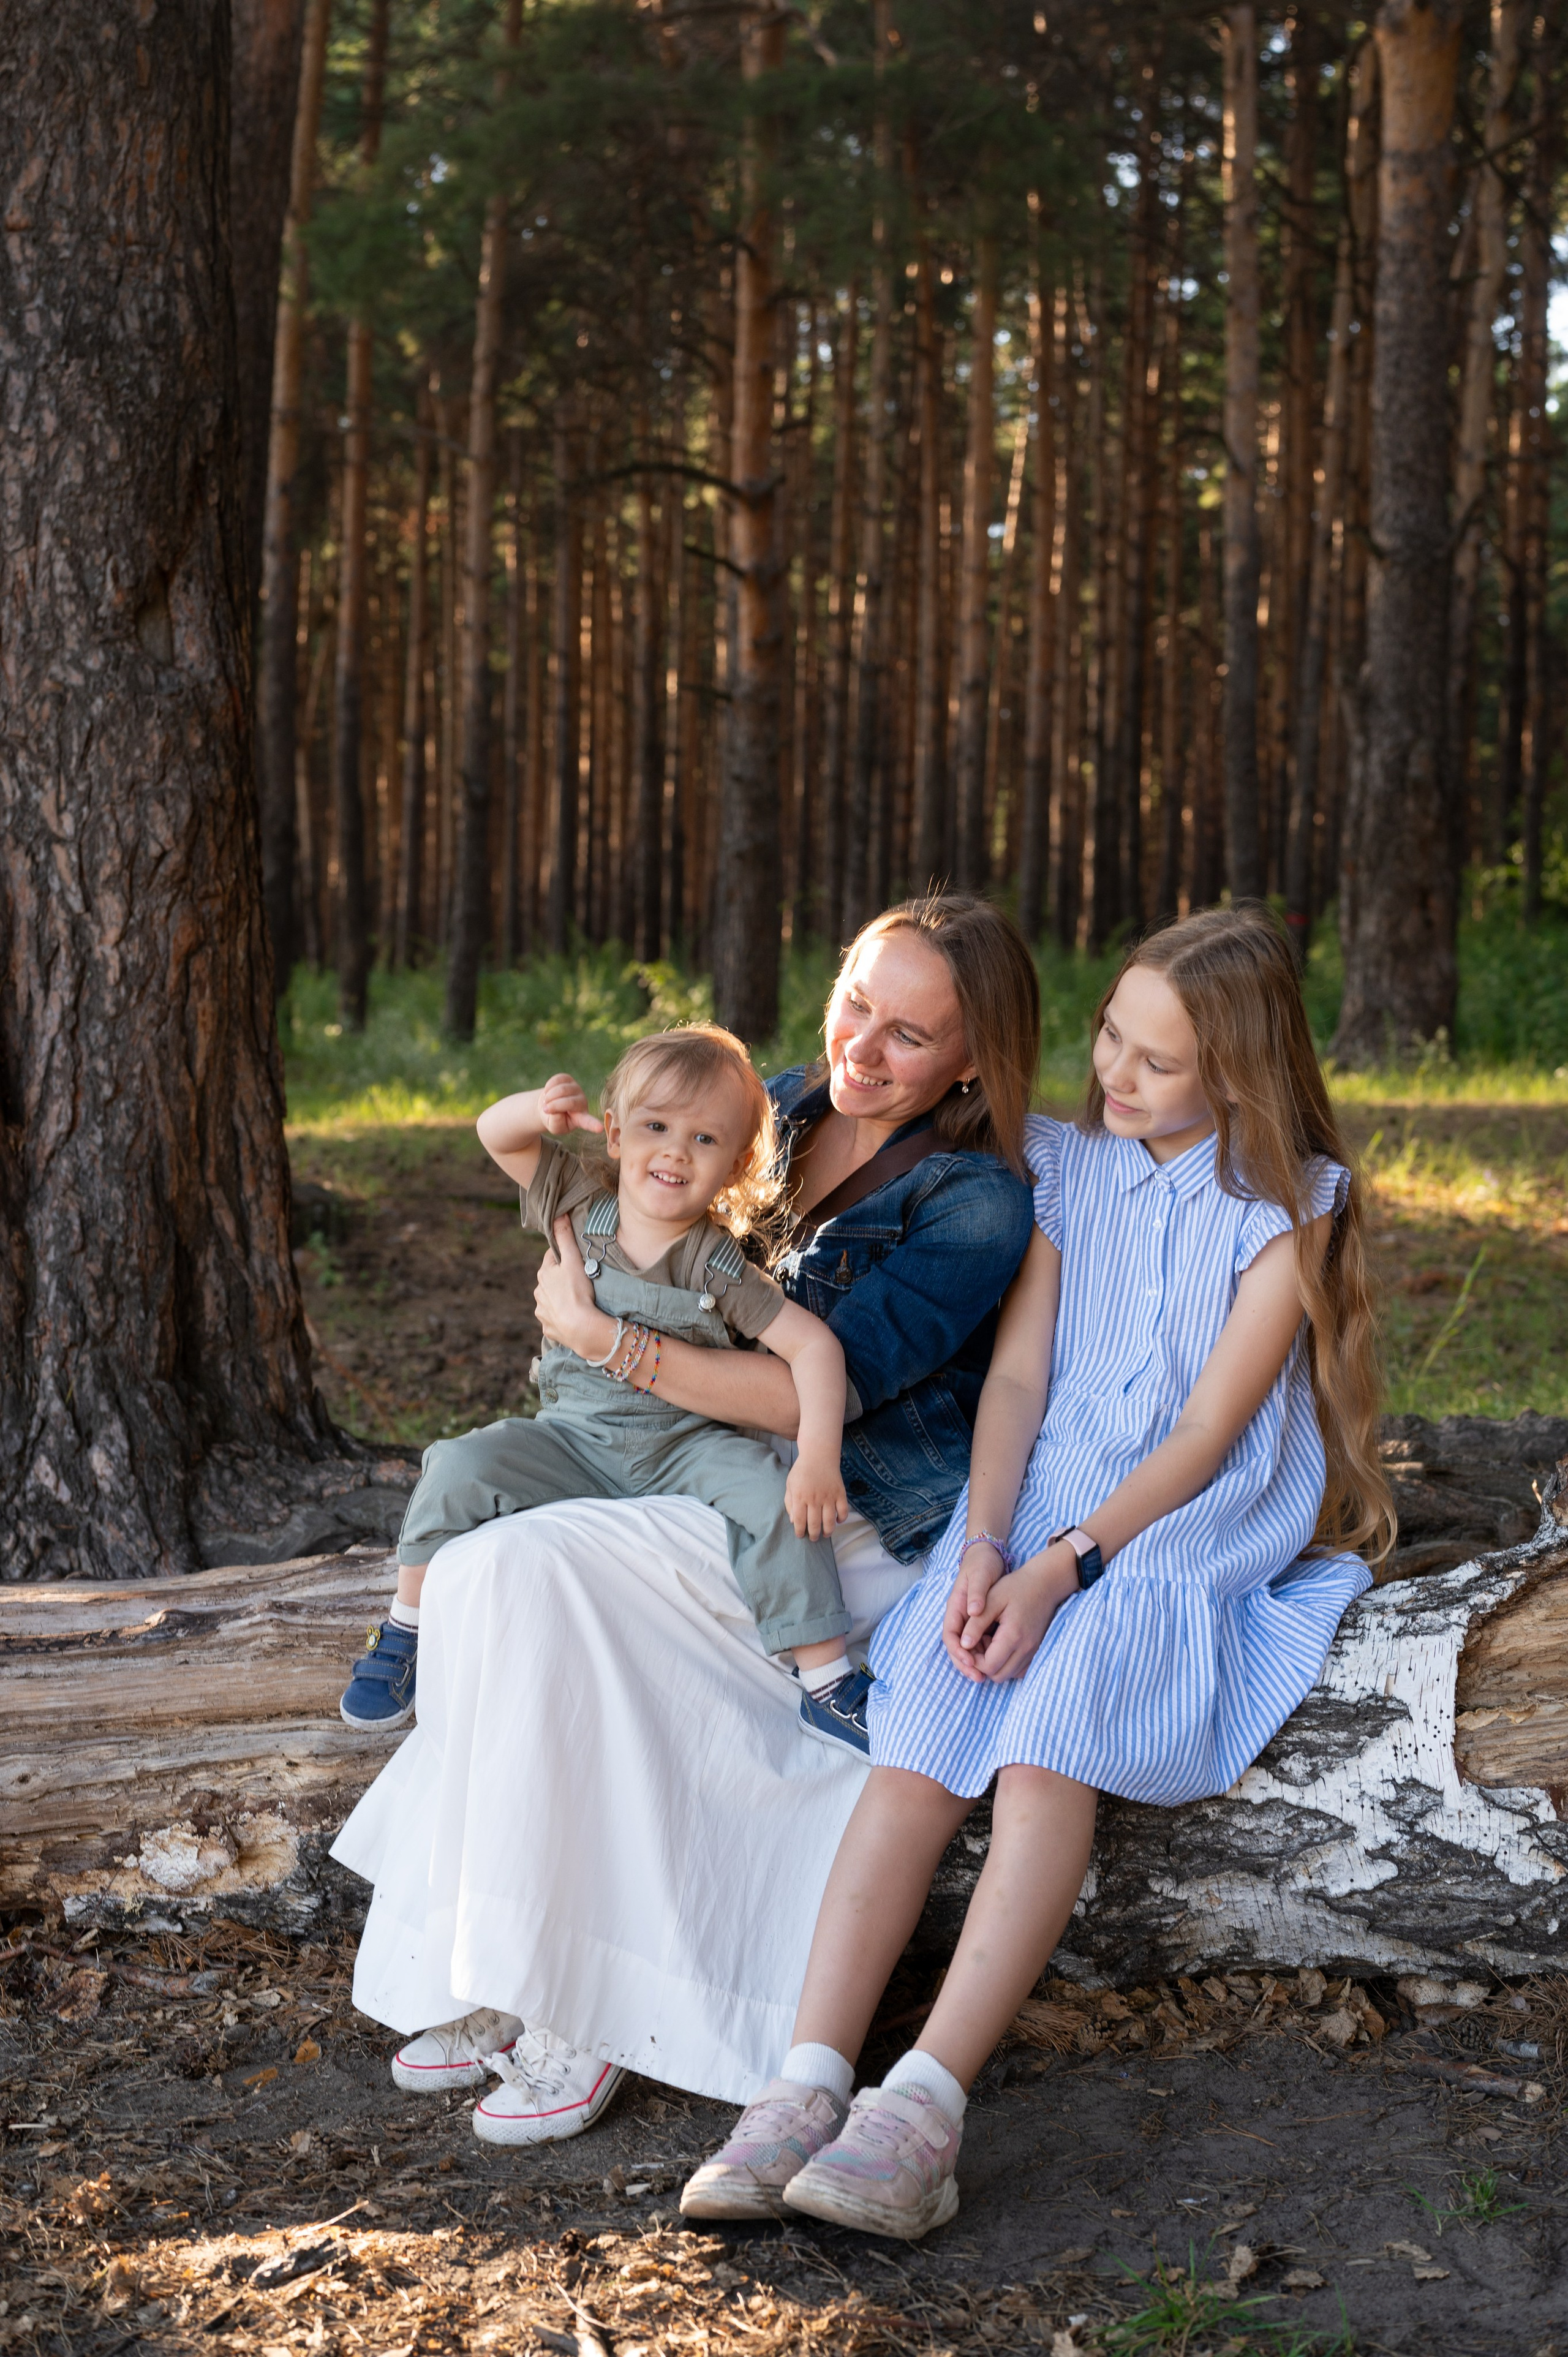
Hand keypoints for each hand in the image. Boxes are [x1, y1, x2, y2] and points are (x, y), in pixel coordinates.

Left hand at [534, 1216, 613, 1356]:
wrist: (580, 1328)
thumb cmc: (577, 1291)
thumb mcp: (573, 1260)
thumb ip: (565, 1237)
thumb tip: (558, 1213)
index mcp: (543, 1273)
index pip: (552, 1257)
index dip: (563, 1256)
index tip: (575, 1259)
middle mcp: (538, 1292)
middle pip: (550, 1279)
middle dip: (561, 1278)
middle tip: (580, 1280)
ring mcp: (542, 1311)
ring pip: (551, 1299)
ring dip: (560, 1298)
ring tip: (577, 1300)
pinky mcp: (548, 1327)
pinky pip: (554, 1318)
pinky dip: (561, 1316)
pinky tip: (572, 1317)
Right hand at [538, 1072, 602, 1137]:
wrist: (547, 1106)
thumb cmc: (554, 1120)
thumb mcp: (554, 1127)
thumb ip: (556, 1122)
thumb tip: (557, 1110)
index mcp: (581, 1118)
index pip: (588, 1122)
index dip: (593, 1125)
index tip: (599, 1129)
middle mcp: (582, 1102)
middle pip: (570, 1102)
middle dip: (554, 1106)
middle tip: (546, 1110)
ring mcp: (577, 1089)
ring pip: (562, 1089)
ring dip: (549, 1097)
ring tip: (547, 1102)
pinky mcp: (569, 1079)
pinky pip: (557, 1080)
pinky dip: (548, 1087)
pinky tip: (548, 1093)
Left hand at [784, 1450, 849, 1540]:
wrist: (819, 1455)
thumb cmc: (802, 1470)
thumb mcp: (790, 1485)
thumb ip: (789, 1503)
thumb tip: (793, 1521)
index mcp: (800, 1497)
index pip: (799, 1520)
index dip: (799, 1531)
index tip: (800, 1535)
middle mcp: (814, 1498)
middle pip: (814, 1524)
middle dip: (813, 1535)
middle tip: (813, 1538)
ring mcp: (828, 1496)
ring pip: (829, 1521)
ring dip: (828, 1531)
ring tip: (825, 1534)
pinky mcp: (840, 1493)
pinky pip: (843, 1510)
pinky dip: (841, 1518)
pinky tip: (837, 1521)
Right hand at [942, 1540, 1007, 1680]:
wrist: (988, 1556)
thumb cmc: (982, 1565)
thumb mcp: (980, 1576)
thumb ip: (977, 1594)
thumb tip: (974, 1612)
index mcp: (955, 1607)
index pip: (950, 1635)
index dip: (958, 1651)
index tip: (971, 1662)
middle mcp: (960, 1617)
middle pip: (957, 1647)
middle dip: (966, 1664)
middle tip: (979, 1678)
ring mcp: (969, 1621)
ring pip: (968, 1648)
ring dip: (975, 1663)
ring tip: (987, 1676)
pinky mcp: (981, 1622)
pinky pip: (979, 1643)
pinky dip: (985, 1655)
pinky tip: (997, 1662)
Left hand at [943, 1541, 1080, 1682]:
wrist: (1045, 1583)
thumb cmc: (1015, 1587)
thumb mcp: (991, 1600)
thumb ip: (975, 1624)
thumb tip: (963, 1645)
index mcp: (1013, 1636)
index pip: (988, 1666)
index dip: (973, 1660)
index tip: (968, 1642)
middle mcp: (1026, 1649)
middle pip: (998, 1676)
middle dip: (982, 1664)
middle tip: (977, 1641)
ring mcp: (1033, 1651)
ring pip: (1008, 1674)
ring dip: (994, 1664)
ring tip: (988, 1640)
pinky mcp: (1036, 1650)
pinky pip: (1019, 1669)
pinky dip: (1006, 1663)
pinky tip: (1000, 1644)